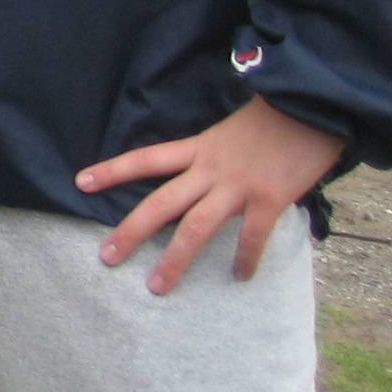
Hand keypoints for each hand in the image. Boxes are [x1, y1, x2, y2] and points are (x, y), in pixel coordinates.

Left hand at [76, 98, 344, 294]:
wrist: (310, 105)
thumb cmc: (273, 117)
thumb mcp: (231, 130)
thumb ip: (214, 155)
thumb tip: (206, 179)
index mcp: (198, 147)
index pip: (145, 159)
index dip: (112, 170)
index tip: (81, 182)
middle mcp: (210, 168)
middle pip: (160, 203)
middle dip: (131, 231)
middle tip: (106, 257)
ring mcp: (238, 185)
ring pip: (196, 228)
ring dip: (175, 260)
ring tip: (157, 286)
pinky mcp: (270, 198)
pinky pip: (251, 236)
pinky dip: (245, 258)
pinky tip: (240, 276)